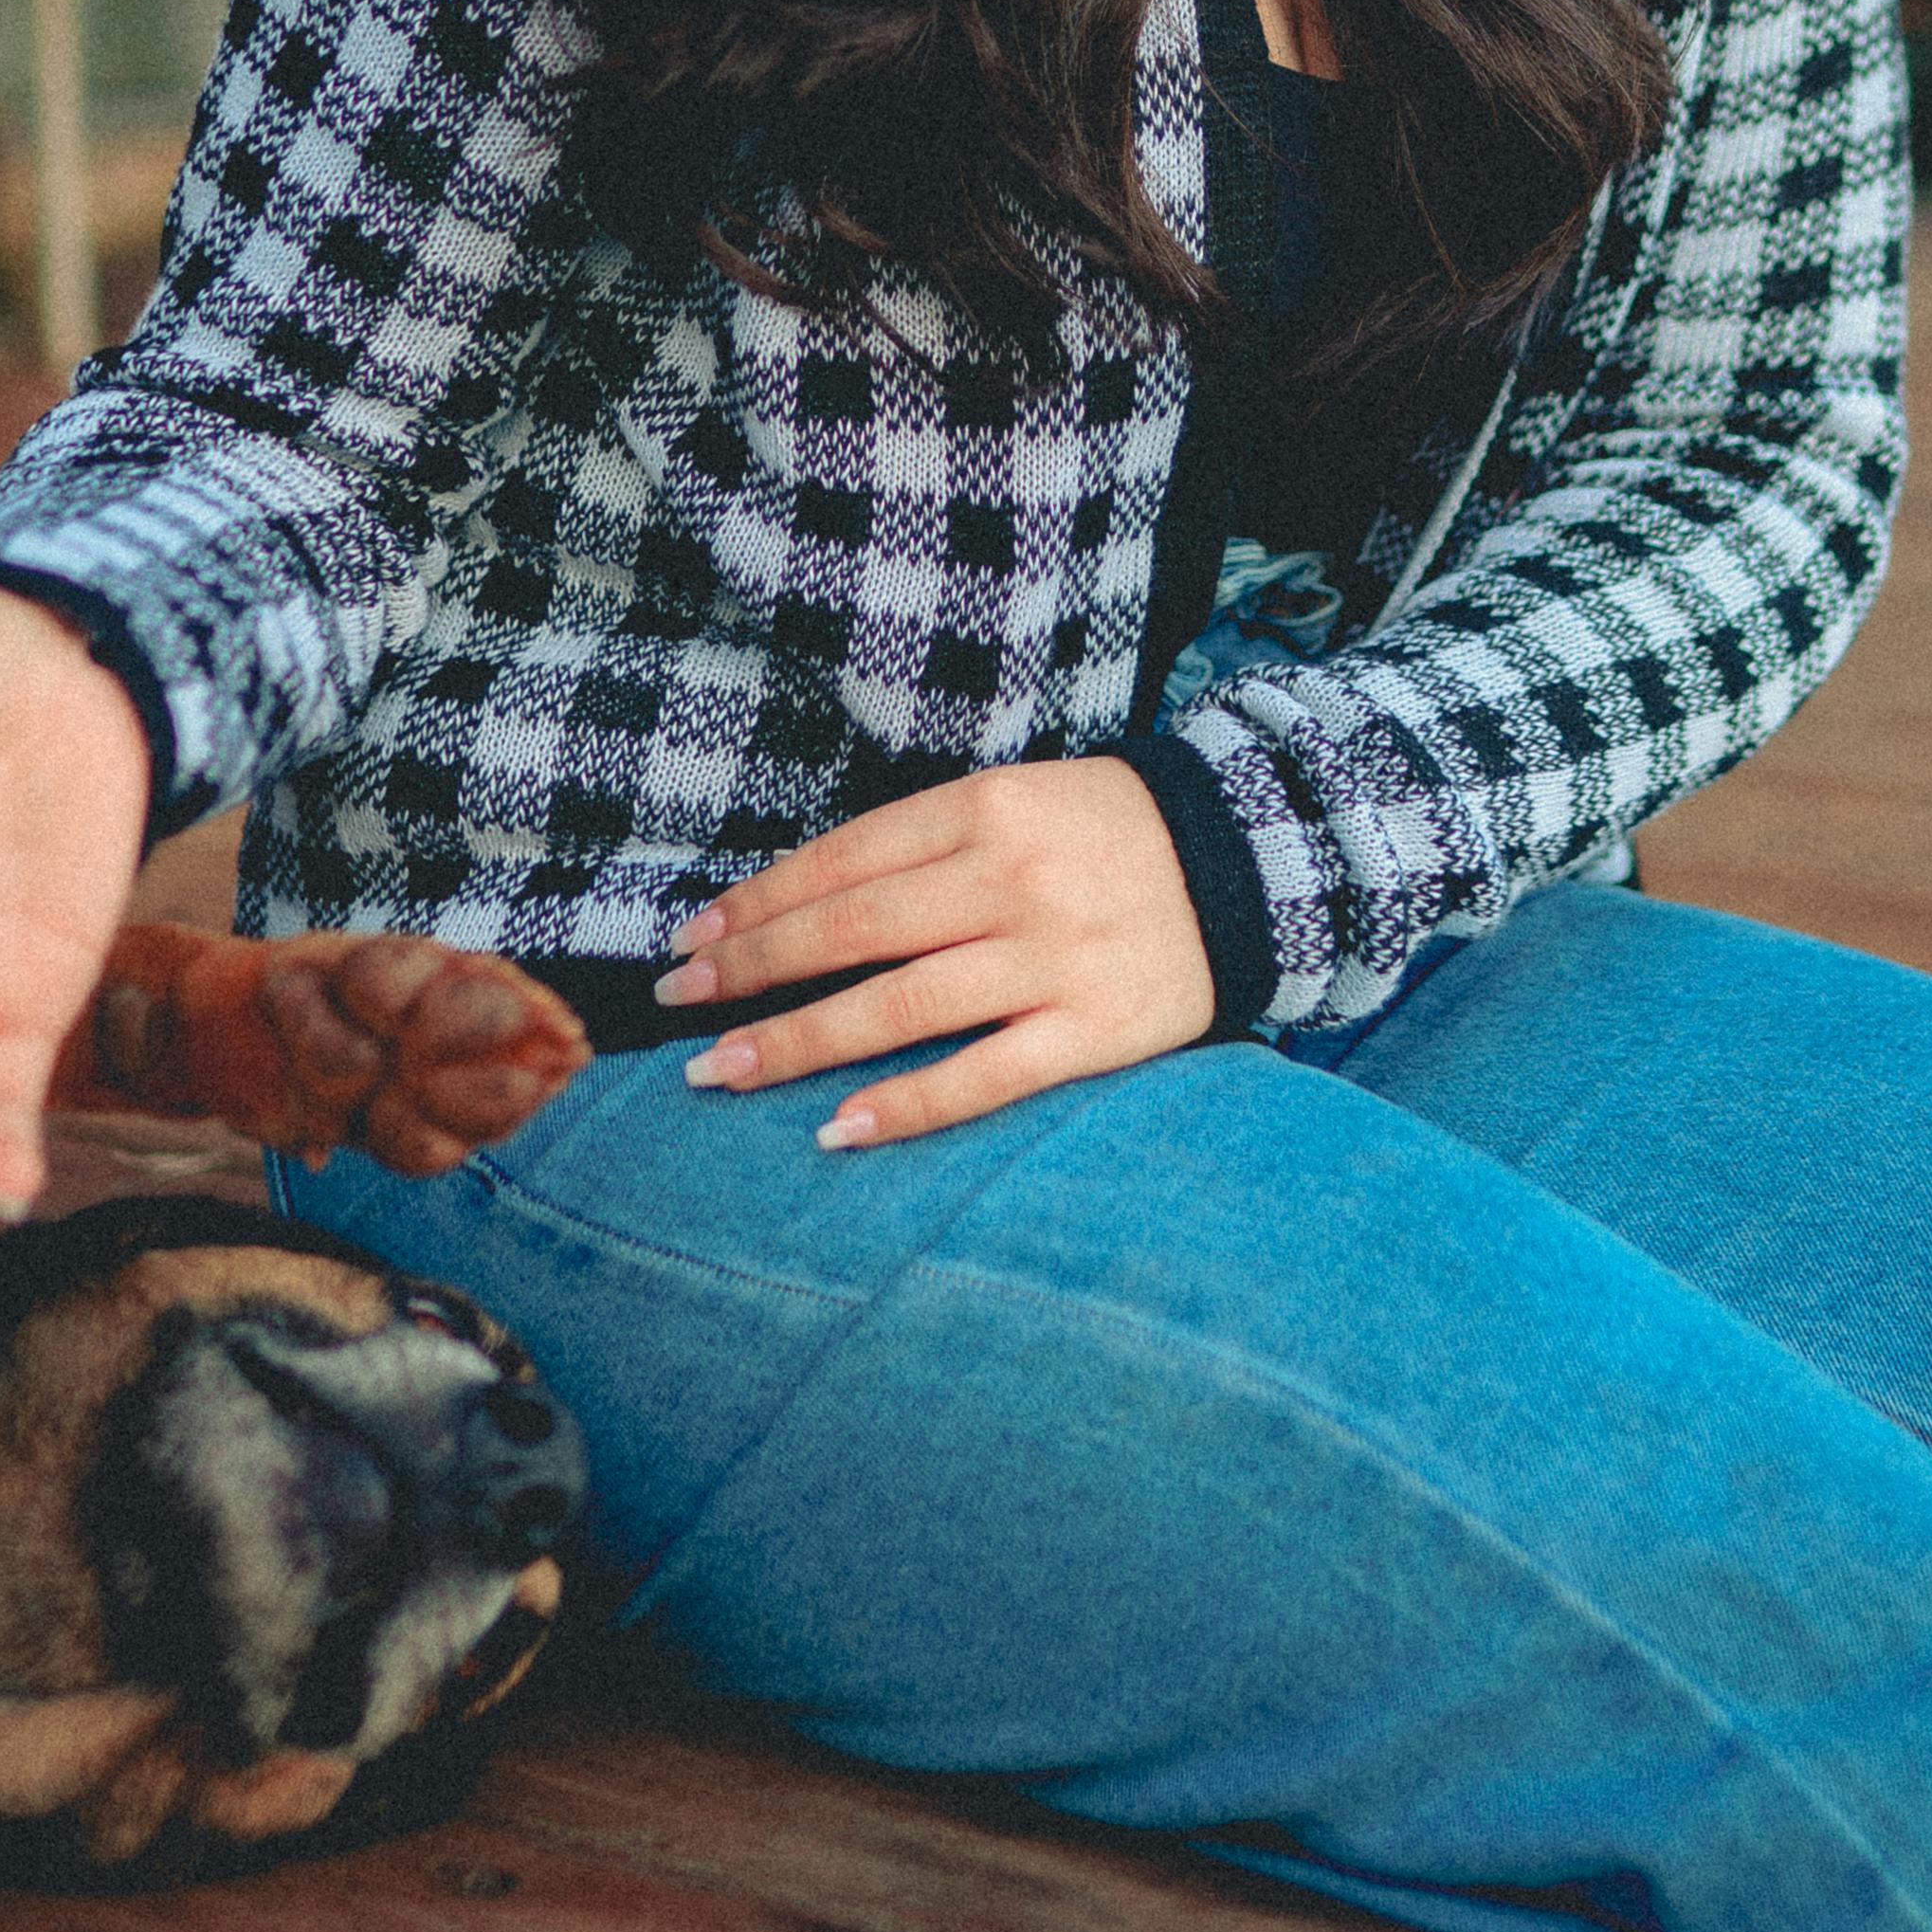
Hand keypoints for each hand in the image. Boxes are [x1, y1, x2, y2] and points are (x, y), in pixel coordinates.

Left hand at [657, 757, 1212, 1149]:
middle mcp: (1010, 879)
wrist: (1253, 859)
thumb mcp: (1016, 801)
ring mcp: (1052, 958)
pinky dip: (906, 1106)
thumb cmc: (1107, 834)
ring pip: (899, 1006)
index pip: (843, 859)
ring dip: (798, 1044)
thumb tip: (798, 903)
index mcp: (986, 808)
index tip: (693, 942)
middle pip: (853, 930)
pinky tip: (838, 1130)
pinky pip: (983, 1077)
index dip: (759, 904)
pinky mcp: (1093, 1029)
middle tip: (678, 1007)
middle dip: (753, 972)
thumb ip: (924, 843)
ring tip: (722, 1073)